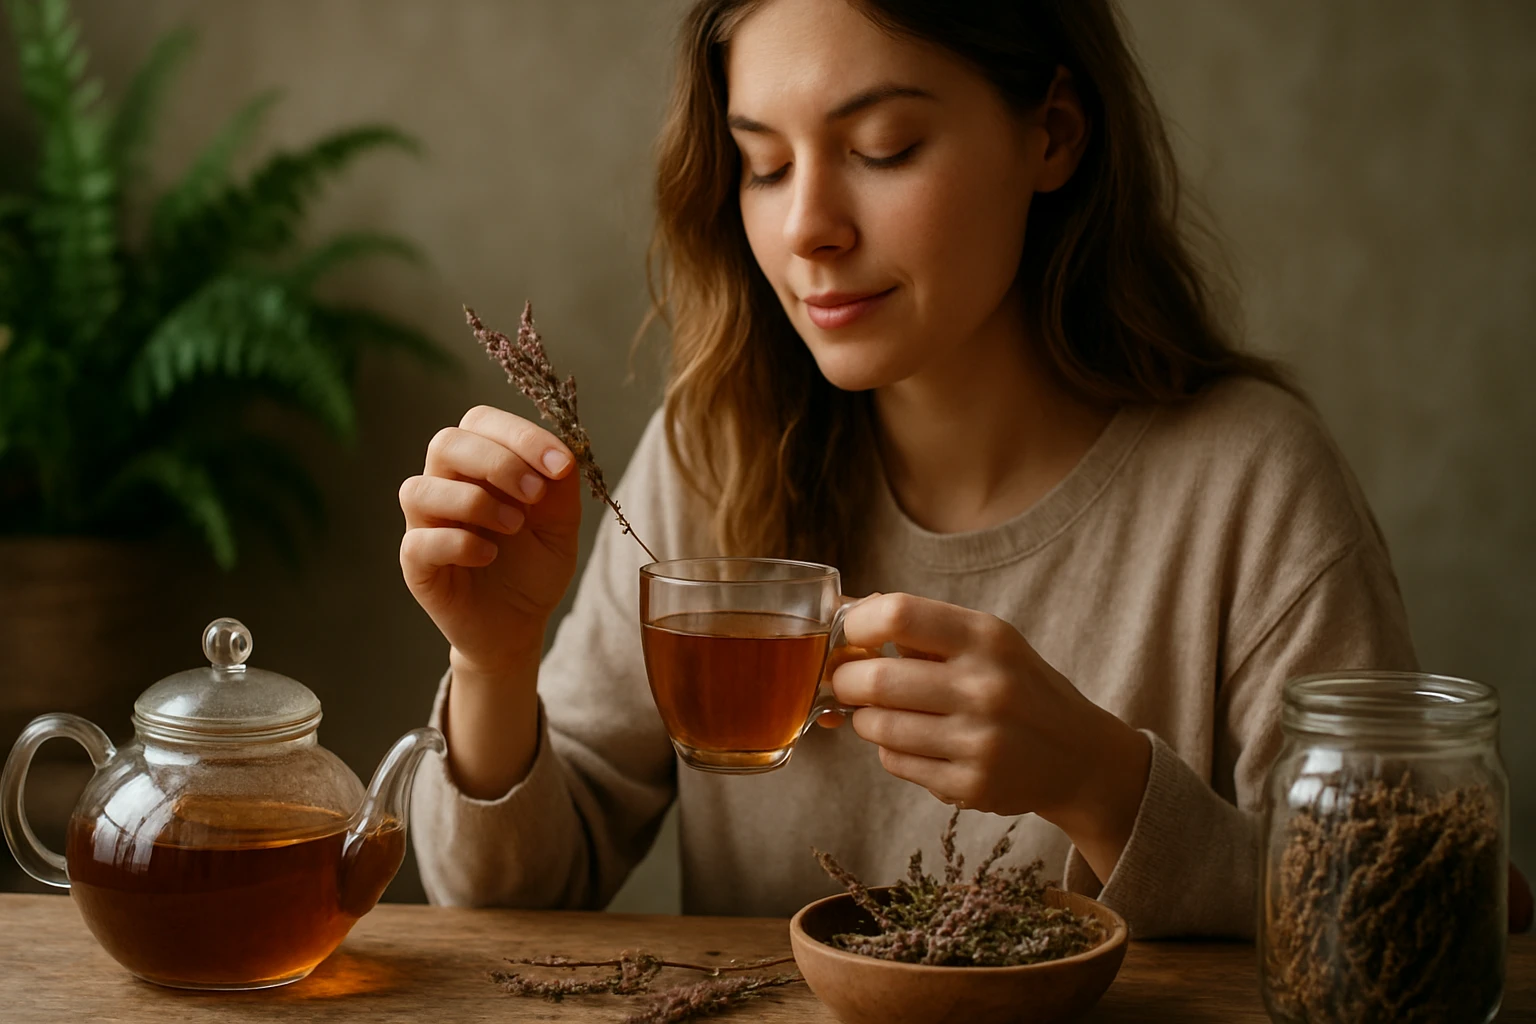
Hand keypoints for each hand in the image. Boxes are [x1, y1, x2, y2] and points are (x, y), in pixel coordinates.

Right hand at [399, 405, 582, 676]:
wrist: (519, 625)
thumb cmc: (534, 566)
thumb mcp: (561, 524)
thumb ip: (560, 487)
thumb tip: (562, 453)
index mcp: (478, 465)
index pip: (481, 422)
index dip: (519, 435)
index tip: (559, 465)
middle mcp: (445, 485)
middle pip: (445, 444)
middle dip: (496, 461)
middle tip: (534, 493)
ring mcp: (425, 524)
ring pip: (420, 489)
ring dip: (474, 501)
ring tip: (514, 526)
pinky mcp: (416, 564)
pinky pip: (419, 542)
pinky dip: (457, 543)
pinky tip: (489, 555)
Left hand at [830, 592, 1151, 882]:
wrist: (1078, 755)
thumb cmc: (1016, 686)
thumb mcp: (986, 642)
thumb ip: (922, 628)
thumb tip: (844, 617)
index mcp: (987, 638)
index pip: (898, 615)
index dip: (856, 623)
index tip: (849, 634)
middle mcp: (987, 687)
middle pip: (877, 679)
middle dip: (846, 680)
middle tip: (847, 682)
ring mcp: (981, 740)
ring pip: (878, 726)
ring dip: (864, 718)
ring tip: (878, 713)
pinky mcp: (973, 785)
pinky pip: (895, 763)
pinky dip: (890, 750)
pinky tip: (912, 742)